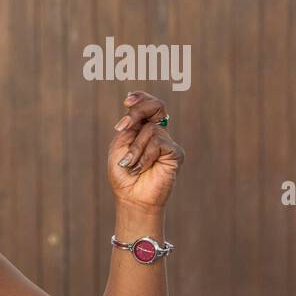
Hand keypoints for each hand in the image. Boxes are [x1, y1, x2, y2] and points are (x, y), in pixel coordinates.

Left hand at [108, 91, 183, 209]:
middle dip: (138, 112)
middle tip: (123, 127)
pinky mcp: (176, 153)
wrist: (131, 197)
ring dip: (134, 149)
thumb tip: (132, 110)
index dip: (140, 98)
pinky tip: (140, 169)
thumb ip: (127, 127)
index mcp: (141, 129)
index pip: (147, 105)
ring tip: (129, 165)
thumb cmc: (123, 174)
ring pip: (151, 130)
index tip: (127, 100)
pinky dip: (144, 157)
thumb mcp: (119, 146)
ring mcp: (167, 142)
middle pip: (157, 106)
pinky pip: (159, 144)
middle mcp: (156, 133)